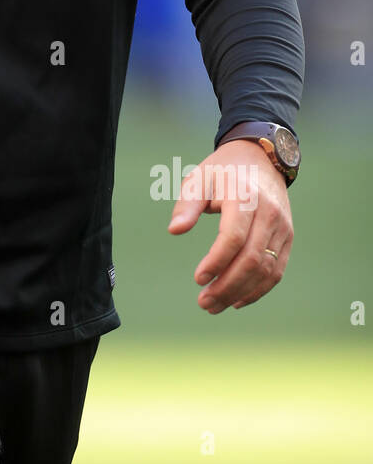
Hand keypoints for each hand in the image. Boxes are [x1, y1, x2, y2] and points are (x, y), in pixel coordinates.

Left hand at [167, 140, 292, 313]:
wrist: (261, 158)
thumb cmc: (223, 171)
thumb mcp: (199, 179)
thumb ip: (186, 205)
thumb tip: (174, 230)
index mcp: (244, 197)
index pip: (234, 237)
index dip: (216, 262)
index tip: (197, 278)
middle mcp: (269, 213)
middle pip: (251, 259)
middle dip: (227, 286)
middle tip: (203, 302)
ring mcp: (282, 227)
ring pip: (266, 270)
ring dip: (241, 293)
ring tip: (214, 305)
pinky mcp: (288, 236)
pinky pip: (277, 270)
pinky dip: (259, 290)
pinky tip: (237, 300)